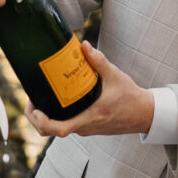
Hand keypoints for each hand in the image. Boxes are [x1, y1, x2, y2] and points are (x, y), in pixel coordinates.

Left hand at [28, 41, 155, 139]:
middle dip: (36, 118)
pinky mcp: (87, 127)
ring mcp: (85, 129)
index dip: (43, 122)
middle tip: (32, 101)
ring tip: (40, 98)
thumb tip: (84, 46)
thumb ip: (98, 61)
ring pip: (57, 129)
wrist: (144, 113)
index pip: (60, 130)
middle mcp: (85, 127)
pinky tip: (57, 101)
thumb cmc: (131, 97)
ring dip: (45, 118)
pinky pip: (66, 125)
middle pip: (51, 132)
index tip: (36, 110)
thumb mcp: (115, 76)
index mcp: (90, 117)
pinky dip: (56, 117)